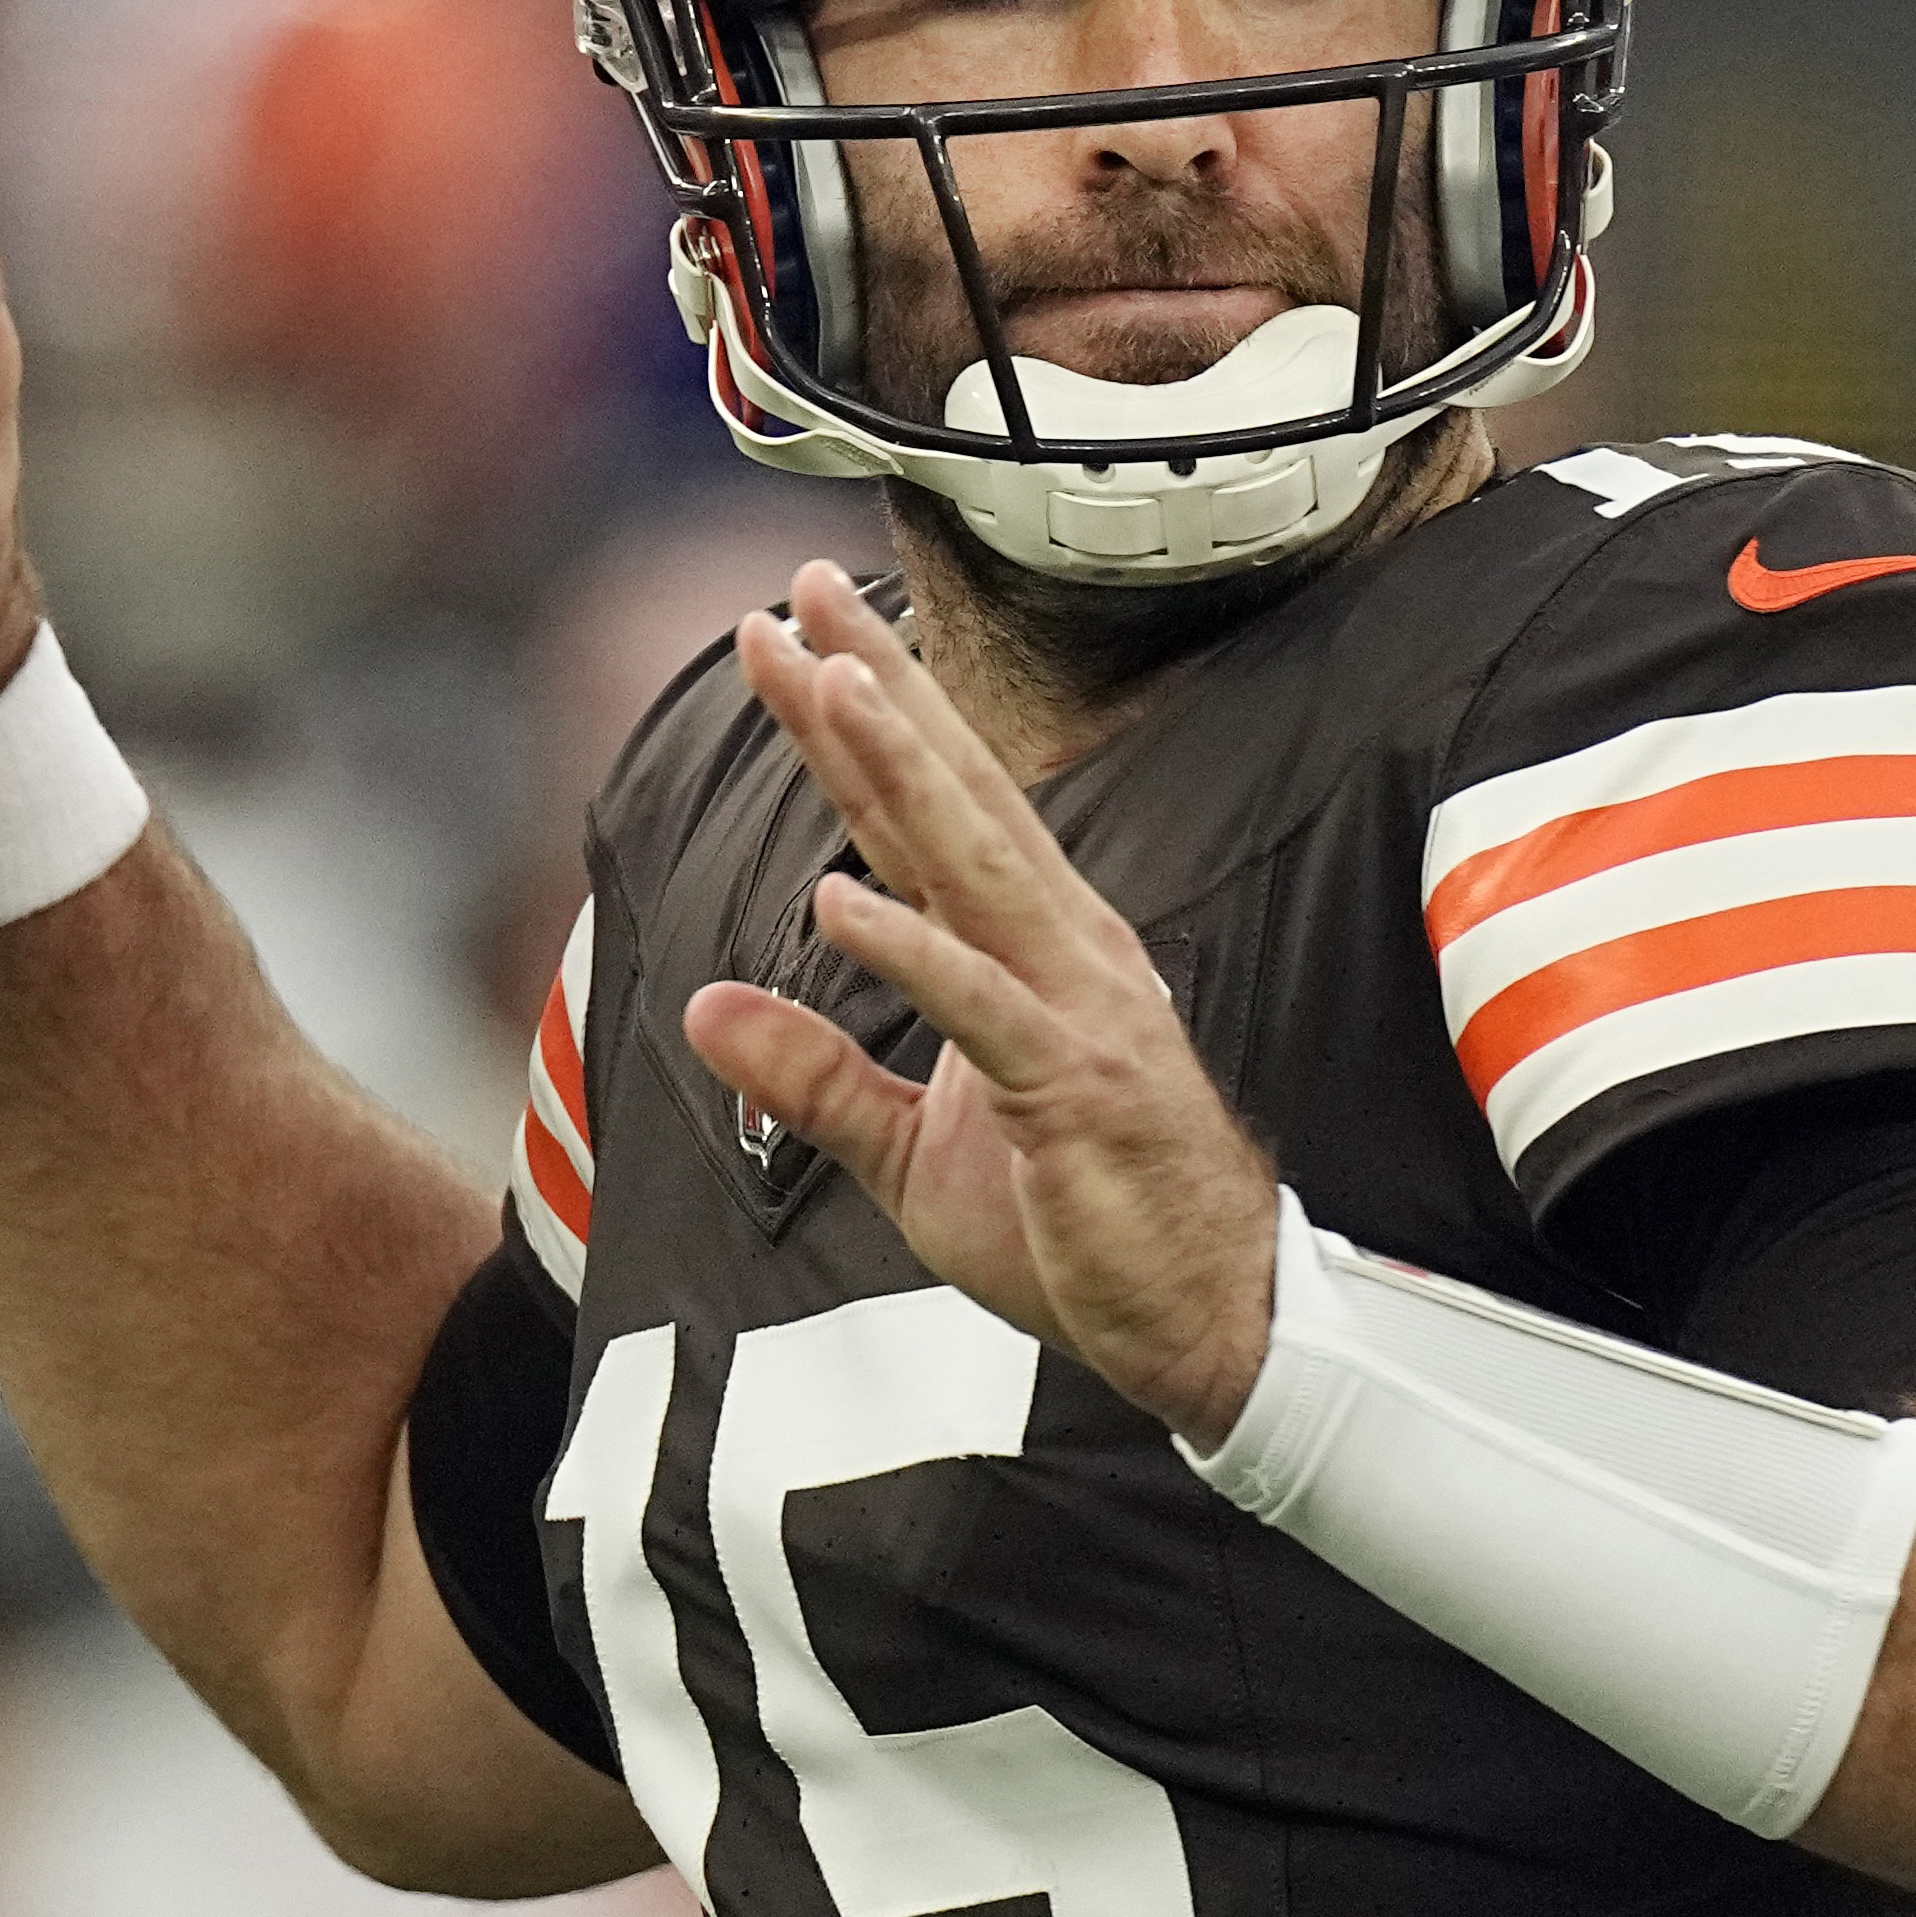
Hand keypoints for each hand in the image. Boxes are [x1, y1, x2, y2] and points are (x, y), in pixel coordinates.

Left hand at [679, 564, 1282, 1444]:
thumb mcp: (910, 1155)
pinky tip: (837, 897)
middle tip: (803, 593)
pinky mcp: (1075, 1088)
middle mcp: (1060, 950)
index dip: (859, 722)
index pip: (926, 814)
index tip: (793, 635)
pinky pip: (983, 1007)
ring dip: (900, 772)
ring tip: (831, 686)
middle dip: (878, 690)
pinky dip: (913, 950)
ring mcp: (1075, 1010)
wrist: (1211, 1323)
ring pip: (976, 866)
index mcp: (1029, 950)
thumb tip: (705, 1007)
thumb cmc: (1080, 1228)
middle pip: (955, 798)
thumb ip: (813, 1078)